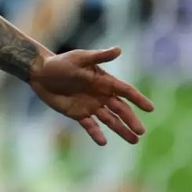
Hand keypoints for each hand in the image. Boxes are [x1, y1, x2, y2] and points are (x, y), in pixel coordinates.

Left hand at [28, 46, 154, 144]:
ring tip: (134, 140)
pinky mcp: (78, 114)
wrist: (41, 73)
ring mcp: (91, 105)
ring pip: (110, 120)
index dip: (138, 99)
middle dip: (131, 120)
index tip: (150, 108)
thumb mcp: (80, 58)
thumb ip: (99, 56)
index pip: (125, 91)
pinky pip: (90, 126)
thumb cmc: (61, 62)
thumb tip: (119, 49)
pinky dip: (96, 134)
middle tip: (141, 131)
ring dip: (121, 130)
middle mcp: (101, 95)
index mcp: (104, 81)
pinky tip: (103, 142)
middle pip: (120, 109)